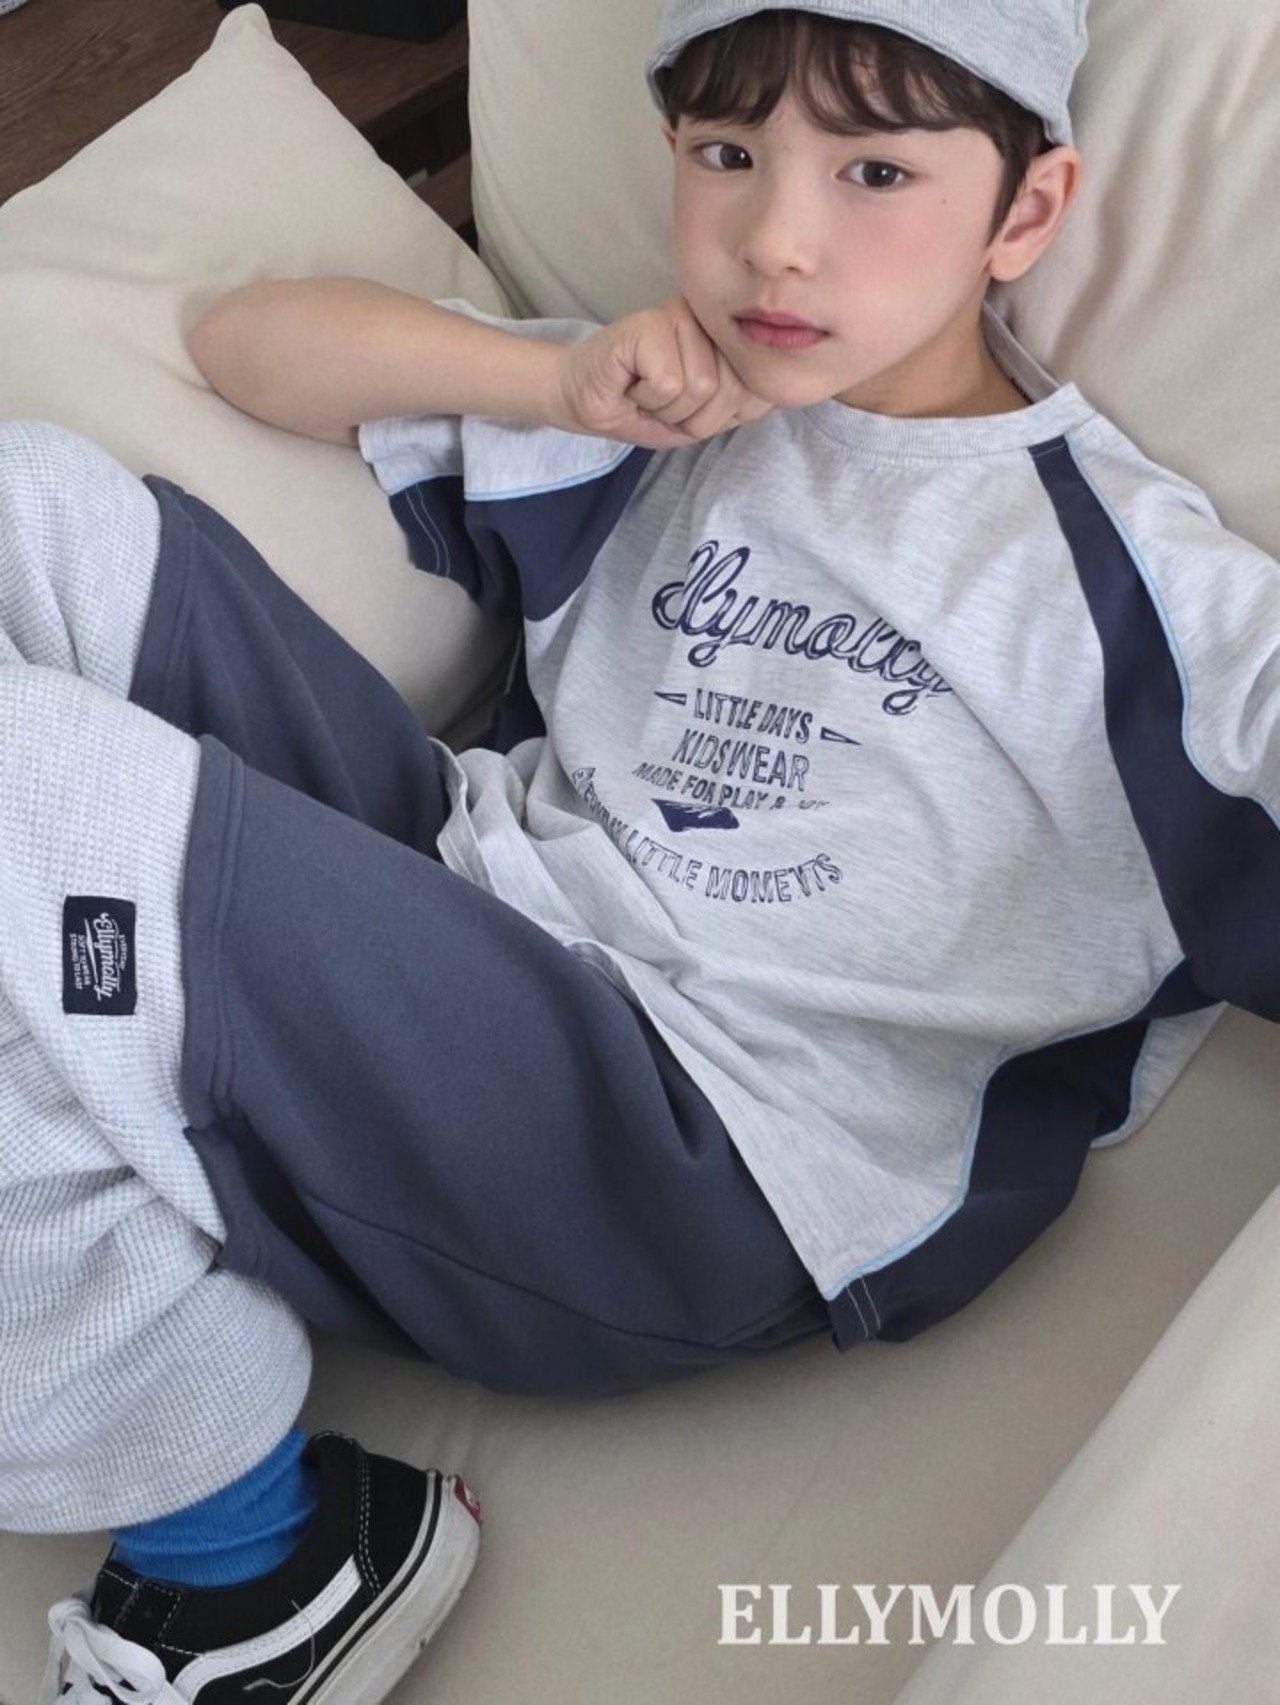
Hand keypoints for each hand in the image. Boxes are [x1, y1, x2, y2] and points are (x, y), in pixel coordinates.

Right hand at [554, 297, 770, 448]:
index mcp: (728, 335)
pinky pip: (670, 384)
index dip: (719, 417)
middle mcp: (709, 317)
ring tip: (646, 390)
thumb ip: (742, 401)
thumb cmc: (643, 405)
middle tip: (661, 399)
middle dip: (693, 417)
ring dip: (667, 409)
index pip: (756, 391)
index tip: (687, 407)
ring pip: (701, 387)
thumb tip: (778, 395)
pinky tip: (631, 383)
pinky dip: (647, 399)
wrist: (585, 399)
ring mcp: (680, 314)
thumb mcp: (704, 415)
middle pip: (731, 391)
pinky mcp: (650, 323)